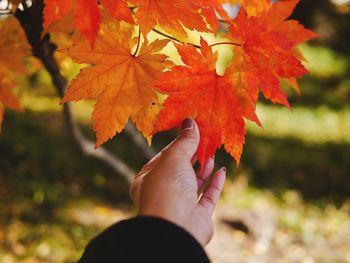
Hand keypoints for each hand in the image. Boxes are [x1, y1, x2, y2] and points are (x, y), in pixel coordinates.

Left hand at [129, 118, 225, 245]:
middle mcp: (162, 192)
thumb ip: (184, 141)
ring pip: (194, 183)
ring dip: (204, 168)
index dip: (178, 143)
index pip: (164, 157)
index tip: (191, 131)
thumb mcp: (174, 158)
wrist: (175, 228)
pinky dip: (215, 183)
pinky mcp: (197, 215)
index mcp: (147, 179)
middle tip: (205, 141)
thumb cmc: (166, 188)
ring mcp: (180, 205)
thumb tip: (190, 122)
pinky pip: (207, 197)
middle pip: (180, 170)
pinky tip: (221, 170)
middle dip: (193, 155)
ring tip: (212, 153)